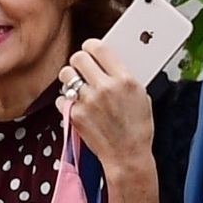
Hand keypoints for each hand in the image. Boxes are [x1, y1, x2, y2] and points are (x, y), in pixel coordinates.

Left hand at [59, 39, 153, 183]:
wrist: (127, 156)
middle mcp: (105, 87)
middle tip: (82, 68)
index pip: (98, 47)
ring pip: (66, 74)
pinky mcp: (75, 115)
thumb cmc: (137, 129)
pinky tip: (77, 106)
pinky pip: (61, 98)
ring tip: (78, 86)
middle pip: (78, 57)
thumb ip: (124, 76)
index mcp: (124, 79)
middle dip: (79, 61)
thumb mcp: (141, 96)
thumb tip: (109, 62)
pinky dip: (67, 101)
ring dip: (70, 78)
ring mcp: (88, 101)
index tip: (90, 50)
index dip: (91, 47)